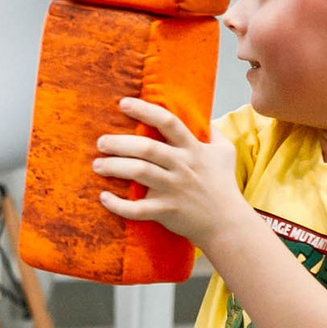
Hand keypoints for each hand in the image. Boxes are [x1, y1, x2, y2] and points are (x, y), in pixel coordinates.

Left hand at [92, 98, 251, 252]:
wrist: (228, 224)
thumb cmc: (223, 185)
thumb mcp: (225, 153)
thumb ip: (214, 132)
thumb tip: (203, 116)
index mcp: (193, 149)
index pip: (169, 123)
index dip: (145, 111)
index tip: (123, 103)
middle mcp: (182, 166)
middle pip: (147, 148)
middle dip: (119, 143)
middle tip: (101, 142)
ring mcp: (174, 189)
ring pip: (139, 172)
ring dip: (113, 167)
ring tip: (97, 165)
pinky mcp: (167, 211)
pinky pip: (138, 209)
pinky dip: (118, 204)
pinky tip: (103, 197)